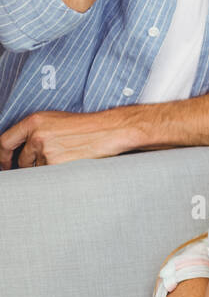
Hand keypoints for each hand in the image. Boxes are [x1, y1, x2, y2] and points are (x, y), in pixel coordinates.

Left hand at [0, 108, 134, 167]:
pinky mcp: (57, 164)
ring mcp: (46, 150)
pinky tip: (73, 164)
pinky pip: (50, 176)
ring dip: (49, 170)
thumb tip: (24, 150)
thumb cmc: (88, 126)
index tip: (5, 164)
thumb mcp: (57, 121)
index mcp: (34, 121)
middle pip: (22, 160)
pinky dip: (59, 174)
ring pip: (38, 170)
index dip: (2, 156)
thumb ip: (37, 132)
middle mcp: (37, 135)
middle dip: (31, 166)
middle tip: (47, 164)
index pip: (5, 142)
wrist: (110, 130)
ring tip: (69, 159)